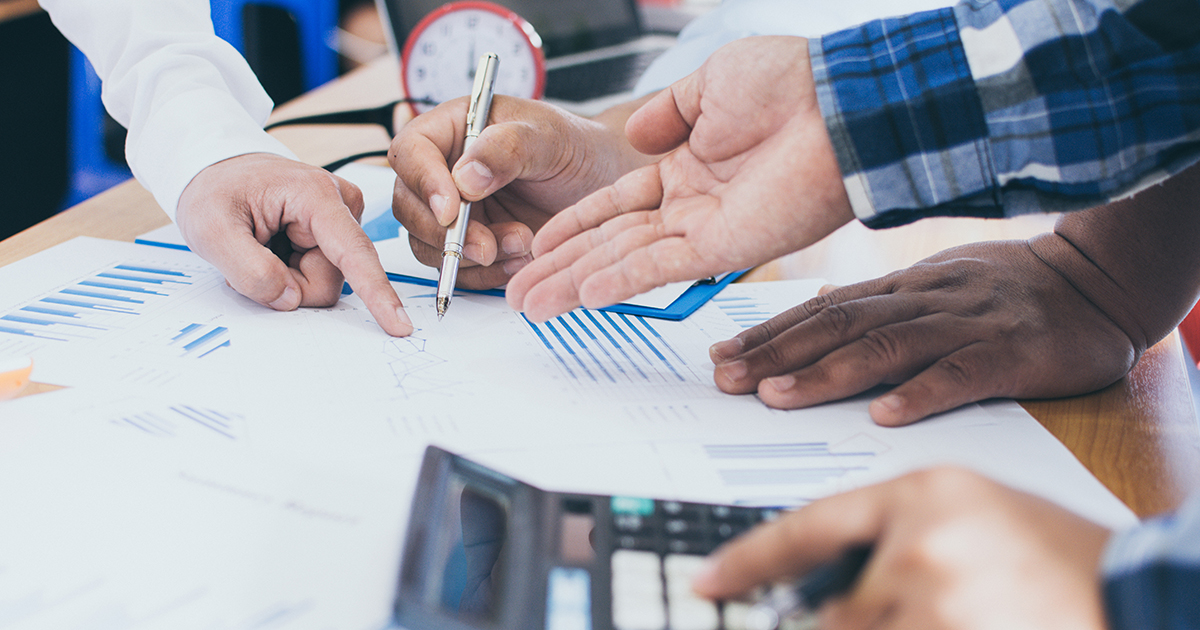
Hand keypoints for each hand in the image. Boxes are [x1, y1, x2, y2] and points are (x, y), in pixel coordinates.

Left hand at [175, 153, 412, 335]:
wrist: (217, 169)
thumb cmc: (215, 189)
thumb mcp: (210, 229)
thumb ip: (249, 270)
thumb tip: (289, 300)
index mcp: (314, 195)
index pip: (353, 252)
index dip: (376, 292)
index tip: (399, 324)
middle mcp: (339, 204)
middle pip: (330, 279)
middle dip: (289, 284)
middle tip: (252, 255)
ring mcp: (340, 219)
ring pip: (324, 281)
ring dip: (287, 277)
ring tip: (261, 245)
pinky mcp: (336, 233)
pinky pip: (320, 274)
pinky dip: (290, 271)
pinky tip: (273, 246)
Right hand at [389, 95, 653, 289]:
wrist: (602, 186)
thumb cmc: (575, 149)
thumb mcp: (549, 138)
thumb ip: (507, 149)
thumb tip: (464, 177)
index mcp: (453, 129)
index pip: (411, 151)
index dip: (423, 182)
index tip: (452, 211)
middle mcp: (443, 170)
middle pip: (409, 205)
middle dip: (445, 234)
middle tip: (487, 246)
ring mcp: (454, 212)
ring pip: (427, 243)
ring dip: (469, 257)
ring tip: (522, 243)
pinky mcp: (469, 245)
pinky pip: (456, 269)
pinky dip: (485, 274)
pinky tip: (520, 261)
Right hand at [506, 36, 853, 320]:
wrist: (841, 105)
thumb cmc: (793, 84)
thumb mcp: (711, 82)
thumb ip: (667, 111)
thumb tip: (636, 133)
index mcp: (687, 167)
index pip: (615, 205)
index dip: (574, 225)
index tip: (539, 245)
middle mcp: (690, 205)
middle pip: (609, 242)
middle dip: (559, 266)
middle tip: (519, 293)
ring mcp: (704, 228)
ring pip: (623, 260)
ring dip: (574, 282)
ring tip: (530, 304)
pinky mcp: (722, 246)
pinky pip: (658, 265)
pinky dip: (618, 279)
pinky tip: (583, 294)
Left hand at [693, 468, 1110, 629]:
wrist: (1128, 591)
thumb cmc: (1048, 550)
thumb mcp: (967, 508)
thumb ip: (892, 528)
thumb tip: (825, 565)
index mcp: (919, 494)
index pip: (807, 529)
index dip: (749, 560)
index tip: (706, 581)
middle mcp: (918, 545)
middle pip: (830, 610)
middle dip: (848, 625)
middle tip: (905, 611)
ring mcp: (936, 603)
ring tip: (952, 613)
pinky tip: (963, 621)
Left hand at [708, 240, 1135, 425]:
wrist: (1097, 281)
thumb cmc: (1009, 288)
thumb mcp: (935, 284)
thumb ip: (879, 304)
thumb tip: (814, 310)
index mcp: (903, 288)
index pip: (822, 310)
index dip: (769, 333)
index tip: (721, 356)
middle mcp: (924, 301)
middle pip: (838, 326)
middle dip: (776, 354)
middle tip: (726, 380)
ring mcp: (967, 325)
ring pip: (887, 347)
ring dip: (827, 373)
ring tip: (778, 396)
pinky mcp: (1012, 353)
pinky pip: (962, 374)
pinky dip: (922, 393)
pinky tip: (886, 414)